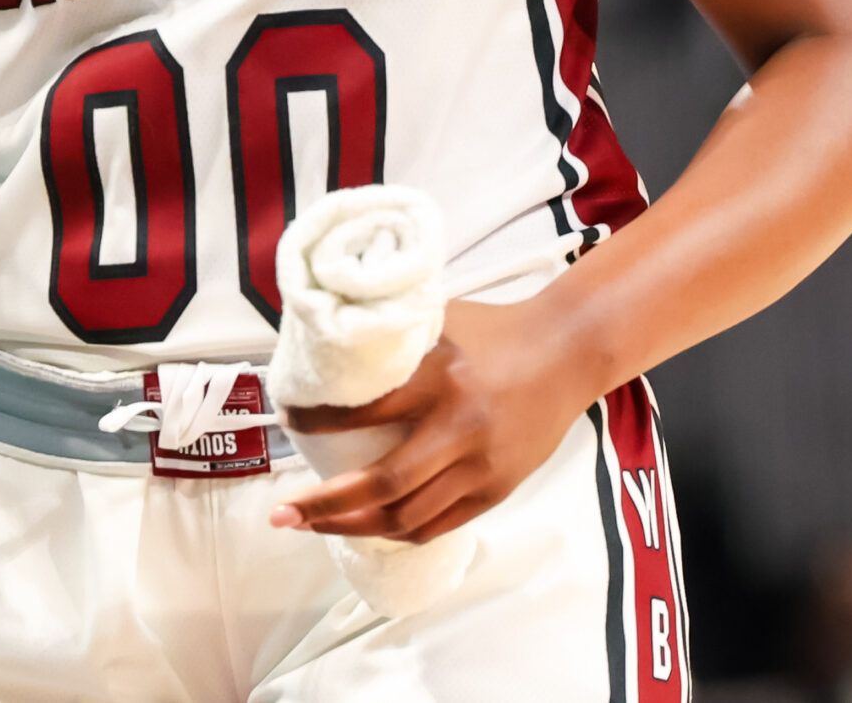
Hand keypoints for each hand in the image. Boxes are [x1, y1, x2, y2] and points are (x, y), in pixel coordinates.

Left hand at [273, 298, 600, 543]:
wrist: (570, 350)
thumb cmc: (493, 328)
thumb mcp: (436, 319)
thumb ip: (388, 338)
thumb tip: (320, 341)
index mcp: (439, 378)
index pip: (363, 411)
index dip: (316, 423)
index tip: (287, 421)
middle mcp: (460, 428)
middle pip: (383, 485)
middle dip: (324, 505)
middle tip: (282, 512)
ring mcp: (483, 466)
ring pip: (408, 517)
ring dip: (353, 527)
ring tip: (314, 526)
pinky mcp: (499, 489)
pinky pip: (439, 525)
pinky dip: (397, 531)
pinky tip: (365, 527)